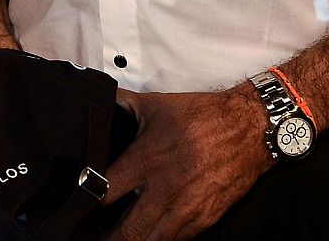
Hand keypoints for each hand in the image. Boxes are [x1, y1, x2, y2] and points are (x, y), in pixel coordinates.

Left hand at [101, 83, 270, 240]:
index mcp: (146, 161)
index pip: (105, 193)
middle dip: (109, 240)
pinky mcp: (206, 219)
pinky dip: (161, 240)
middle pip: (128, 232)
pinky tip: (150, 236)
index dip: (88, 201)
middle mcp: (165, 190)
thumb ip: (122, 106)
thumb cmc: (202, 116)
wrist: (249, 128)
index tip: (79, 206)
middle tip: (92, 238)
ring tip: (119, 240)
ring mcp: (187, 209)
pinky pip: (178, 240)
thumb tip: (99, 101)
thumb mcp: (155, 105)